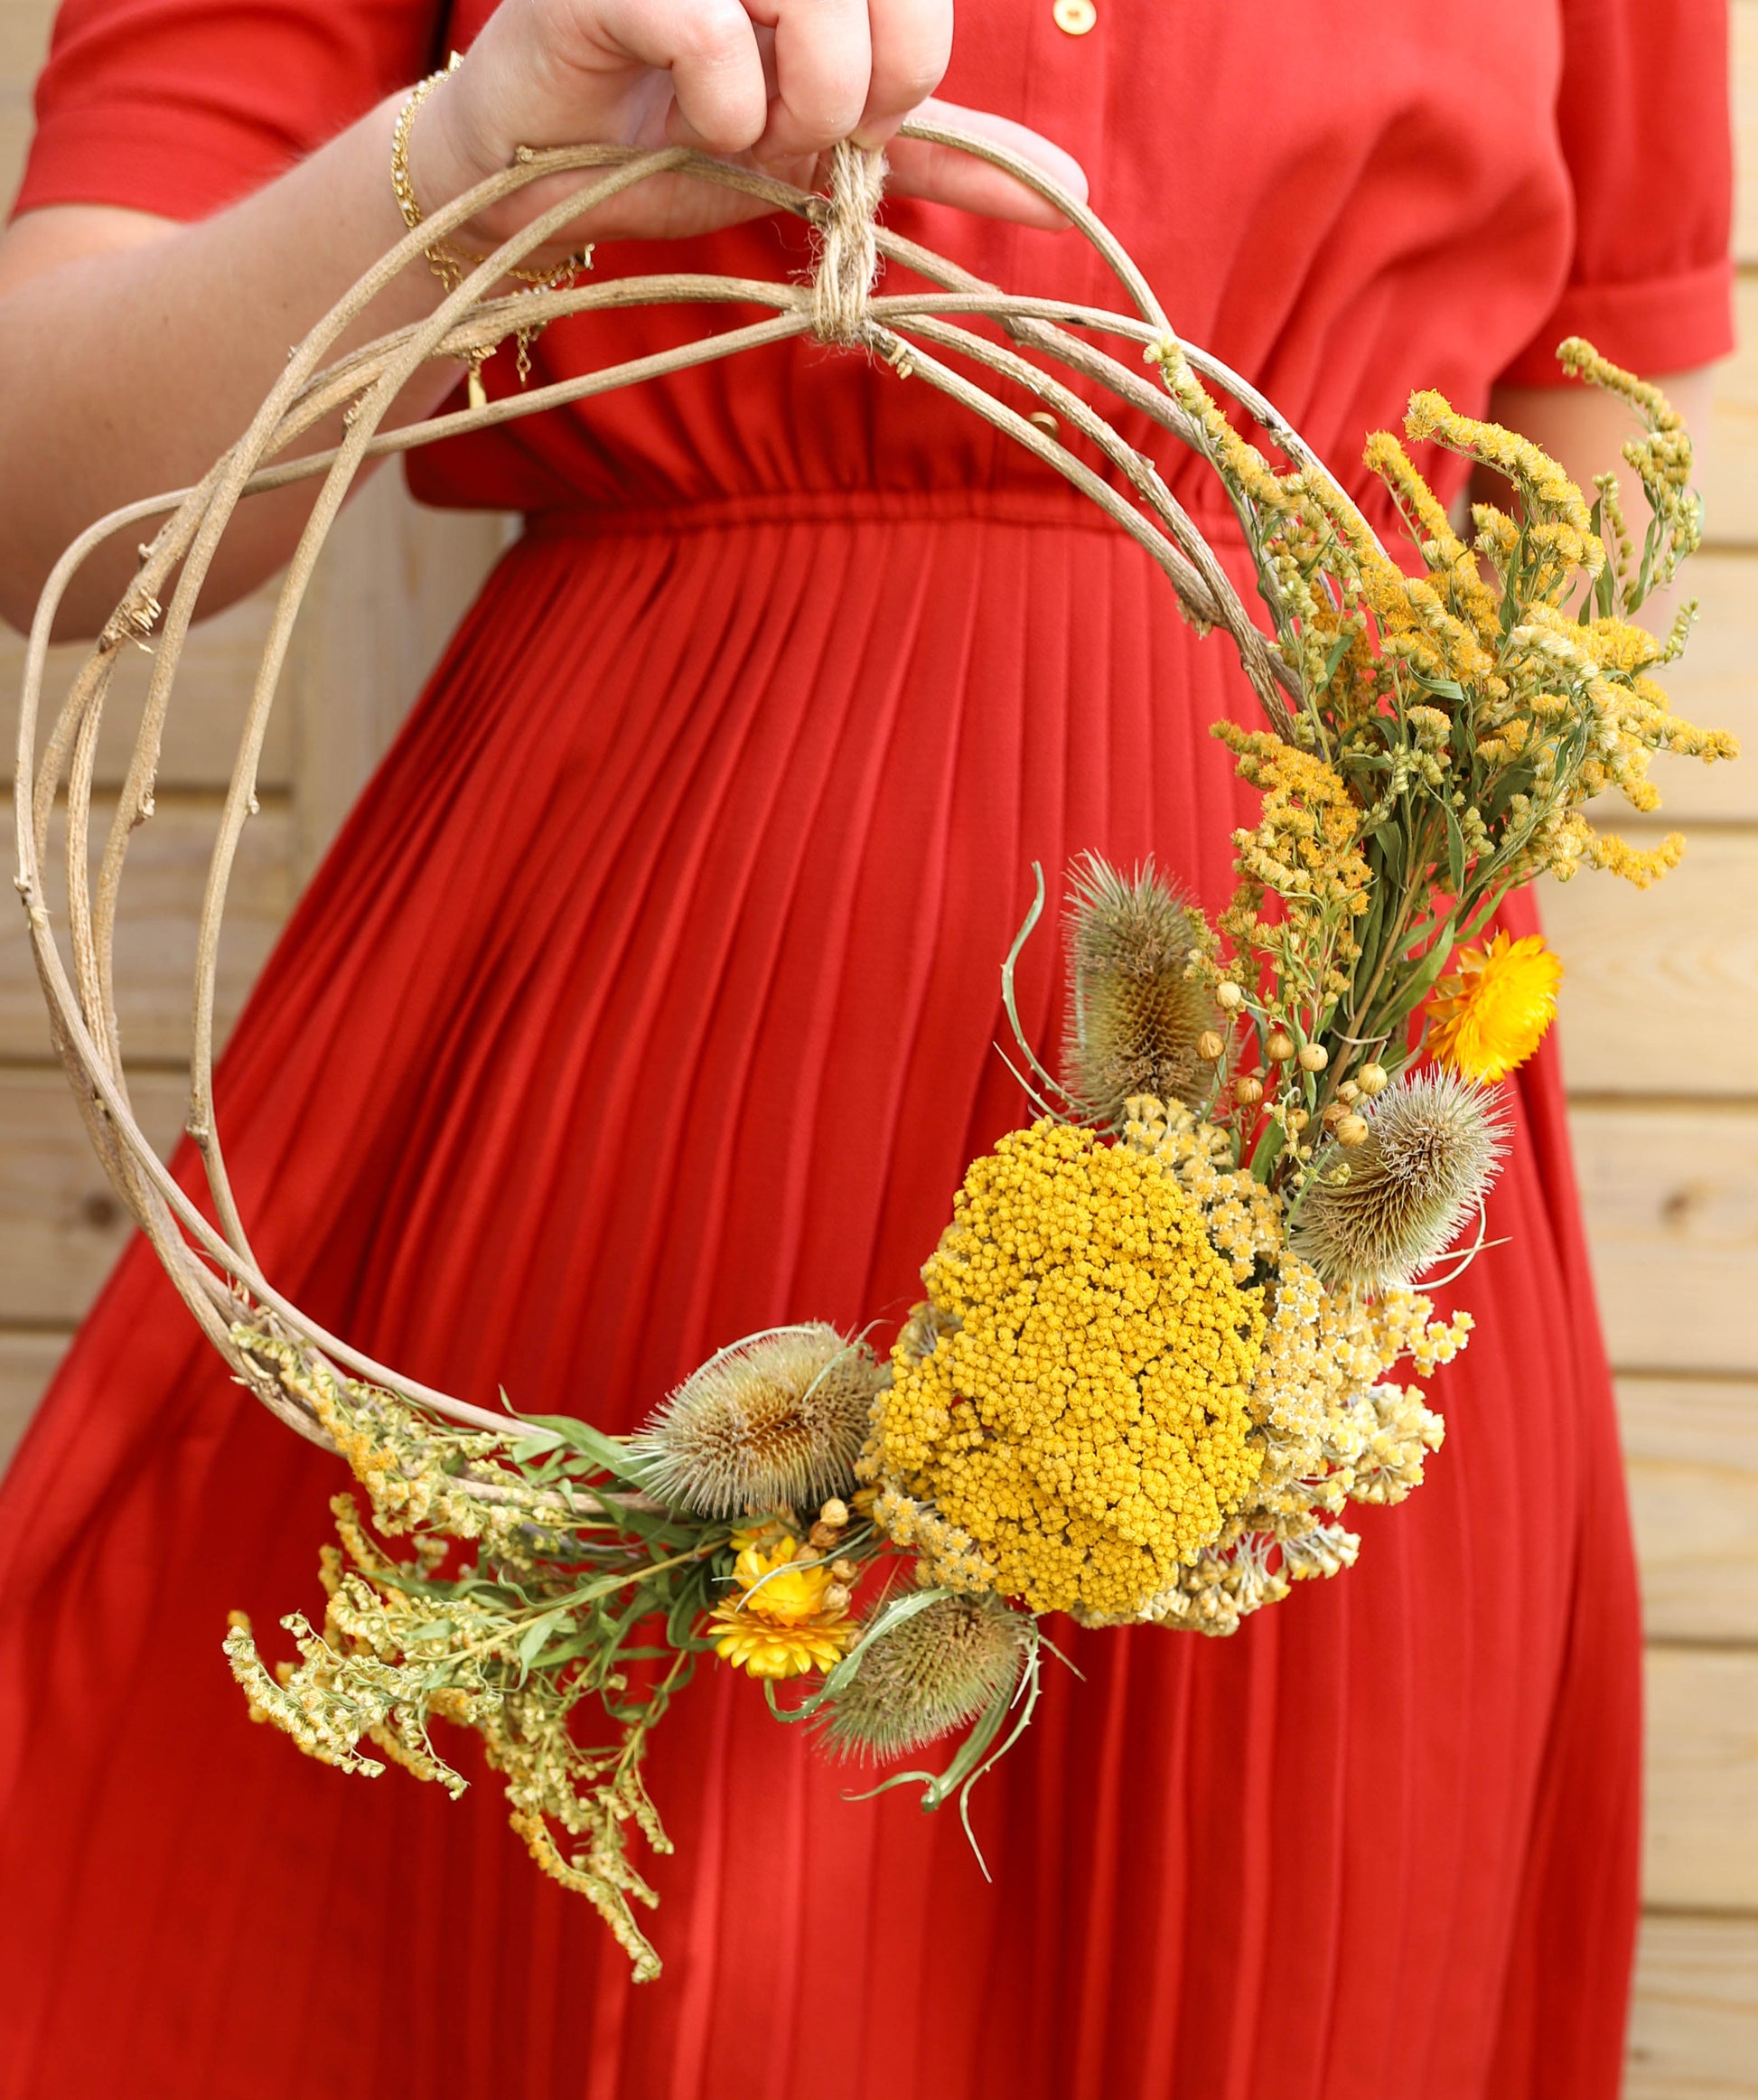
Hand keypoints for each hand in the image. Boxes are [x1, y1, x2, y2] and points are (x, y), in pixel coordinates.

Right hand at [410, 0, 1087, 247]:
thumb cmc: (683, 142)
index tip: (842, 117)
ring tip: (731, 123)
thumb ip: (945, 153)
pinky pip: (714, 29)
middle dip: (854, 95)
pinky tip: (682, 116)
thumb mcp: (835, 152)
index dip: (906, 74)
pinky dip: (720, 107)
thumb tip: (1070, 184)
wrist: (547, 180)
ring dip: (789, 105)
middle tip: (786, 126)